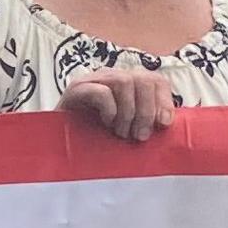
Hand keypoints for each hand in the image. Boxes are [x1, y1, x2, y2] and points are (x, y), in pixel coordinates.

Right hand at [58, 68, 176, 141]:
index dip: (164, 101)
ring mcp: (92, 81)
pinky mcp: (75, 90)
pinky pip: (101, 91)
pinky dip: (110, 110)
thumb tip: (169, 122)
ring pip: (124, 82)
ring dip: (128, 112)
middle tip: (139, 136)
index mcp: (128, 86)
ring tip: (121, 133)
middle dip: (146, 111)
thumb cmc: (96, 142)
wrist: (58, 149)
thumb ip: (146, 122)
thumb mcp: (127, 131)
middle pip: (143, 79)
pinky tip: (107, 125)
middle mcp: (112, 78)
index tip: (163, 125)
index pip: (155, 80)